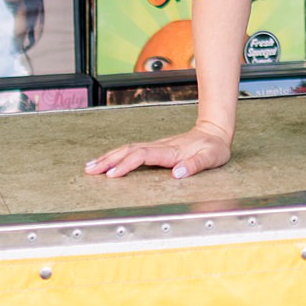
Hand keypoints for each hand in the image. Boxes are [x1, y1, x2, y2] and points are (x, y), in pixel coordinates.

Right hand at [84, 123, 231, 181]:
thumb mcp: (211, 158)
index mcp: (171, 151)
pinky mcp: (155, 148)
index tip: (112, 174)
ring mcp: (156, 145)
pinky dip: (116, 155)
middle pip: (129, 151)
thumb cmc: (214, 147)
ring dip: (108, 157)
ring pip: (127, 149)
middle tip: (90, 171)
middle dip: (108, 161)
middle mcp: (160, 146)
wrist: (215, 131)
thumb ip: (195, 165)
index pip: (143, 156)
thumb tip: (176, 174)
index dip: (126, 165)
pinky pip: (132, 150)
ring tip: (90, 167)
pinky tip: (107, 160)